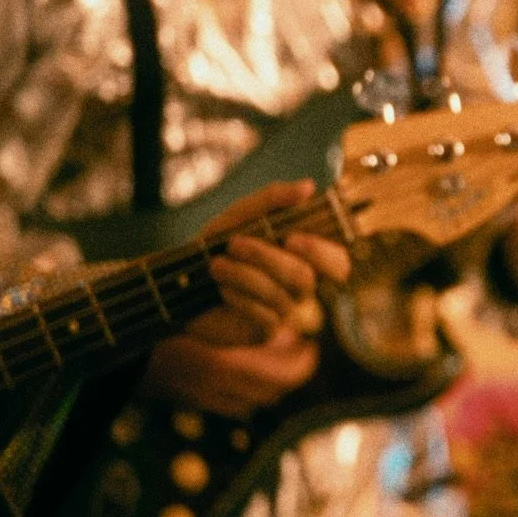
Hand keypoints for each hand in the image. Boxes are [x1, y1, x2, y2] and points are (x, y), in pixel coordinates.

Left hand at [139, 180, 352, 414]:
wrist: (180, 282)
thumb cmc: (216, 246)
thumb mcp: (239, 216)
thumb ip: (272, 199)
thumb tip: (309, 186)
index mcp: (302, 257)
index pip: (338, 262)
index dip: (323, 252)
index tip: (292, 238)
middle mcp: (300, 285)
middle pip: (306, 278)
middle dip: (268, 258)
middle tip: (234, 244)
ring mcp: (285, 310)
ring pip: (280, 295)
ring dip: (243, 275)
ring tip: (215, 265)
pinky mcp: (265, 330)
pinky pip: (264, 315)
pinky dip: (239, 298)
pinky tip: (221, 290)